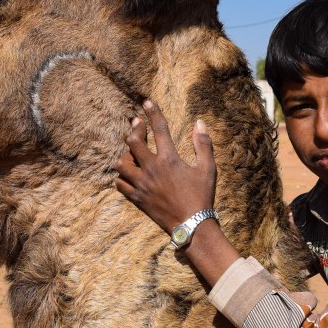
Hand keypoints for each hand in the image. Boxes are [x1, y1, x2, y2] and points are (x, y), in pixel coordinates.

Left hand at [114, 100, 216, 233]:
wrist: (192, 225)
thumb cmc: (202, 196)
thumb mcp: (208, 168)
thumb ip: (203, 144)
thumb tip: (199, 122)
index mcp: (169, 158)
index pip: (158, 128)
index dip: (152, 112)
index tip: (146, 102)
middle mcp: (152, 169)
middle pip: (133, 142)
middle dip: (134, 129)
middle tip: (136, 124)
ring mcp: (142, 184)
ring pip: (122, 163)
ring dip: (125, 155)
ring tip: (132, 153)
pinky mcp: (137, 198)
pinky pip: (120, 184)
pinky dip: (121, 177)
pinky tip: (128, 174)